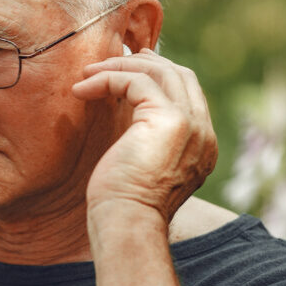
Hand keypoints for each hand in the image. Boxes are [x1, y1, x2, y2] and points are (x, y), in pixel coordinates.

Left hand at [71, 48, 216, 220]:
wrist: (127, 225)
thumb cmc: (123, 207)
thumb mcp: (141, 167)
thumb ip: (145, 141)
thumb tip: (127, 119)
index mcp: (203, 146)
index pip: (187, 93)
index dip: (158, 75)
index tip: (127, 69)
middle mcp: (204, 133)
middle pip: (179, 75)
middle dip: (143, 63)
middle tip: (108, 60)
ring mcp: (191, 124)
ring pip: (160, 72)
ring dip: (119, 67)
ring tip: (86, 75)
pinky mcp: (169, 119)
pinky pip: (136, 81)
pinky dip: (106, 79)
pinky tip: (81, 90)